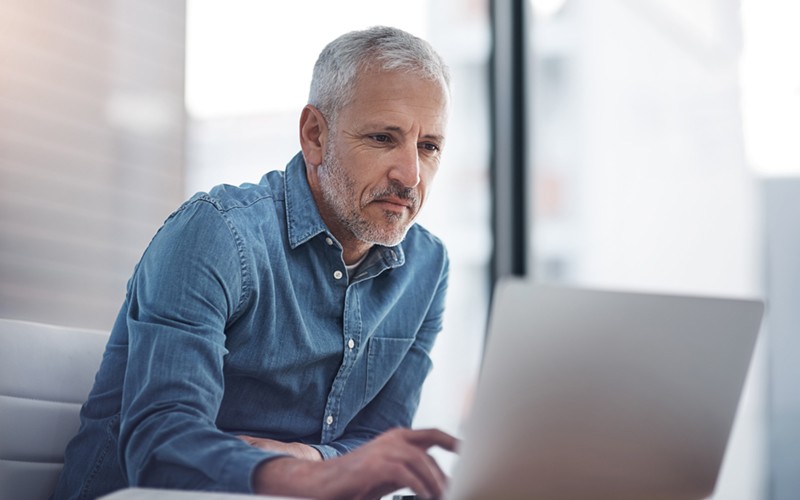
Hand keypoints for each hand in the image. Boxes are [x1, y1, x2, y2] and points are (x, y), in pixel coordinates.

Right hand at [252, 427, 458, 499]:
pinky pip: (405, 473)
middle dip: (444, 472)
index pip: (432, 434)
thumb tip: (438, 483)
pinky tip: (425, 496)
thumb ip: (412, 472)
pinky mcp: (374, 464)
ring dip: (434, 481)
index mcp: (397, 437)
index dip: (453, 441)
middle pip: (429, 451)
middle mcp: (392, 439)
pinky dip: (418, 485)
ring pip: (420, 460)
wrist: (323, 482)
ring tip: (441, 496)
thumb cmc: (357, 480)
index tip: (469, 451)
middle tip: (454, 489)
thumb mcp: (390, 474)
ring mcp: (383, 449)